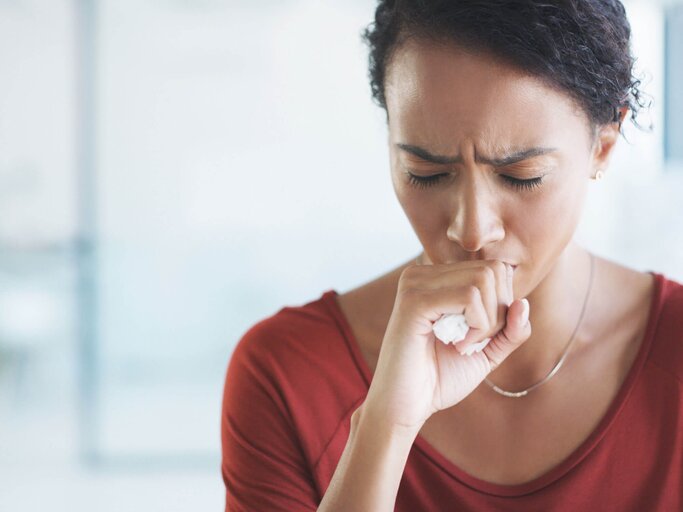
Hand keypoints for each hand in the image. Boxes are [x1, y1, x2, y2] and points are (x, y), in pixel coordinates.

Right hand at [362, 260, 531, 433]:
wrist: (405, 407)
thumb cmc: (439, 379)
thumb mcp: (487, 351)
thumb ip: (510, 329)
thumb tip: (524, 304)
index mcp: (435, 278)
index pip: (494, 269)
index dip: (503, 304)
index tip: (481, 336)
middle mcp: (422, 274)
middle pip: (492, 270)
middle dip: (499, 312)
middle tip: (476, 342)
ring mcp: (415, 284)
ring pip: (483, 280)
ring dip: (488, 321)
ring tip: (465, 345)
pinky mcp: (414, 301)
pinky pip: (469, 297)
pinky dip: (477, 326)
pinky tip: (459, 346)